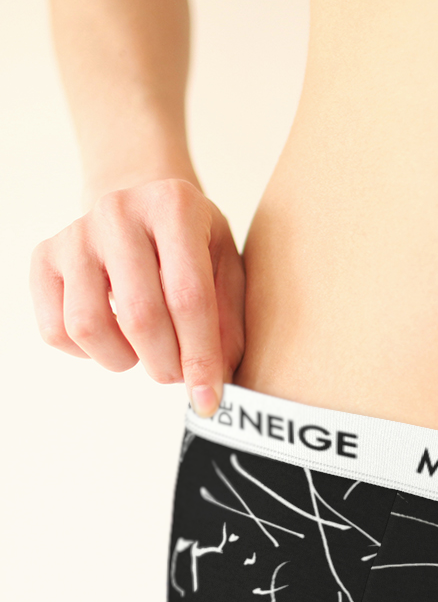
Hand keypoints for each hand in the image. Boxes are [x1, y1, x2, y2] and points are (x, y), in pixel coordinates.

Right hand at [30, 178, 244, 416]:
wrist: (140, 203)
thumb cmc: (193, 244)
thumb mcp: (227, 267)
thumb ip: (228, 320)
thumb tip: (217, 381)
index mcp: (175, 208)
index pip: (189, 298)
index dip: (200, 357)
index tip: (209, 399)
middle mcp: (119, 212)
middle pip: (140, 316)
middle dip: (165, 364)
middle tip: (178, 374)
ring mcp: (76, 234)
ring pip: (88, 326)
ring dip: (123, 360)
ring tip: (146, 352)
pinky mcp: (44, 257)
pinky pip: (55, 329)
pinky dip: (87, 353)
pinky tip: (115, 339)